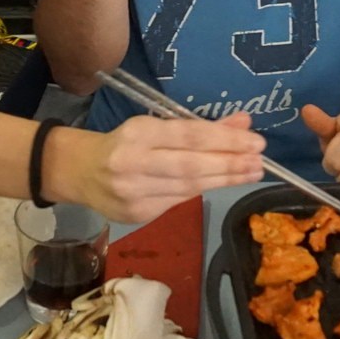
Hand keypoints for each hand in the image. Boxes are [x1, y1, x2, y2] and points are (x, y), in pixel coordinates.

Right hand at [49, 113, 266, 222]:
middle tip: (260, 162)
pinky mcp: (136, 214)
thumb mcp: (155, 126)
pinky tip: (221, 183)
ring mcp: (133, 193)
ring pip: (188, 187)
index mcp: (136, 133)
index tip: (255, 142)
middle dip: (230, 164)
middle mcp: (133, 164)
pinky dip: (202, 190)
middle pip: (191, 165)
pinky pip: (177, 201)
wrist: (79, 172)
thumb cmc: (123, 143)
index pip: (189, 136)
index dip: (224, 140)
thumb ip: (199, 127)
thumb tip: (244, 124)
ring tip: (251, 173)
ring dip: (224, 180)